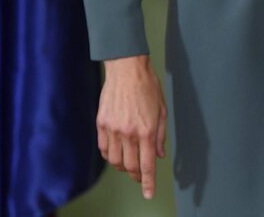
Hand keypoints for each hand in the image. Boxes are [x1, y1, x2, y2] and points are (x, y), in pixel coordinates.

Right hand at [97, 55, 167, 198]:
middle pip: (129, 166)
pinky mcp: (101, 124)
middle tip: (141, 177)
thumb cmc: (148, 85)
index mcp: (146, 130)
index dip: (148, 182)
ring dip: (123, 167)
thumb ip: (161, 134)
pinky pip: (103, 149)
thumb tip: (159, 154)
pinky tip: (116, 154)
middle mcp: (129, 133)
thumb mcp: (162, 109)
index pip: (147, 164)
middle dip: (136, 176)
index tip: (148, 193)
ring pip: (115, 161)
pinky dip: (109, 156)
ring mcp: (113, 130)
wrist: (127, 69)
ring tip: (129, 165)